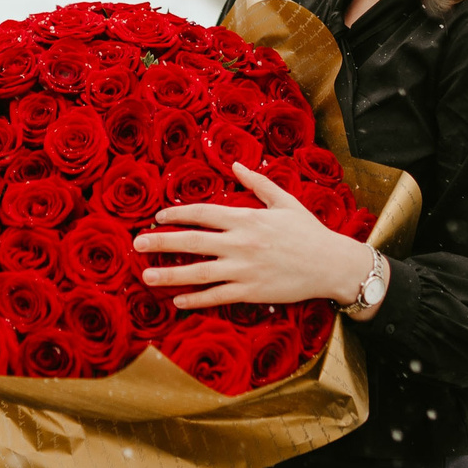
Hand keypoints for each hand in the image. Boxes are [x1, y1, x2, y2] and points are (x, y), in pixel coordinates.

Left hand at [133, 163, 377, 310]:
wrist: (331, 264)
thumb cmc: (308, 231)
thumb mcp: (284, 201)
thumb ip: (257, 183)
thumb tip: (235, 166)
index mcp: (247, 218)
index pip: (203, 213)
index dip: (177, 214)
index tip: (158, 217)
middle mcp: (241, 243)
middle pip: (192, 242)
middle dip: (161, 242)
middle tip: (136, 243)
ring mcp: (245, 269)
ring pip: (199, 273)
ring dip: (170, 275)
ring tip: (146, 276)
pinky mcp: (251, 291)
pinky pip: (217, 297)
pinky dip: (196, 300)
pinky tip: (177, 302)